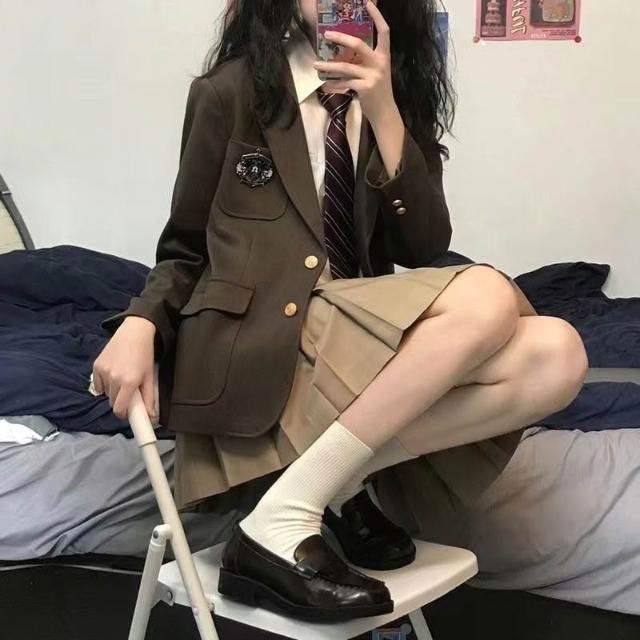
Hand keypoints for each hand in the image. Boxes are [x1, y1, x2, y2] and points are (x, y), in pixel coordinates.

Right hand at [92, 316, 157, 419]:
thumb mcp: (149, 376)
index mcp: (129, 382)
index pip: (119, 409)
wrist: (134, 333)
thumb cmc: (144, 354)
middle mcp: (114, 378)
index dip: (123, 413)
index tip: (126, 412)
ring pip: (105, 393)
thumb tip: (150, 415)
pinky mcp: (96, 365)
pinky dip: (104, 383)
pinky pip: (98, 383)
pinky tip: (113, 373)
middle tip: (128, 391)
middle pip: (112, 402)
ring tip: (122, 378)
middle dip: (120, 400)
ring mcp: (104, 371)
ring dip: (112, 391)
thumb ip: (149, 397)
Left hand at [313, 1, 397, 125]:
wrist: (384, 112)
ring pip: (346, 67)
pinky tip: (325, 84)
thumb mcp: (377, 71)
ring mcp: (372, 76)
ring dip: (328, 65)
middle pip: (358, 45)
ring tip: (316, 64)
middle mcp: (379, 63)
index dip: (377, 16)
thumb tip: (348, 48)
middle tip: (326, 34)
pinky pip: (344, 83)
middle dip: (341, 38)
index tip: (366, 3)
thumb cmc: (378, 90)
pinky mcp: (364, 88)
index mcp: (384, 56)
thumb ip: (367, 60)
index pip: (384, 32)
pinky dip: (333, 84)